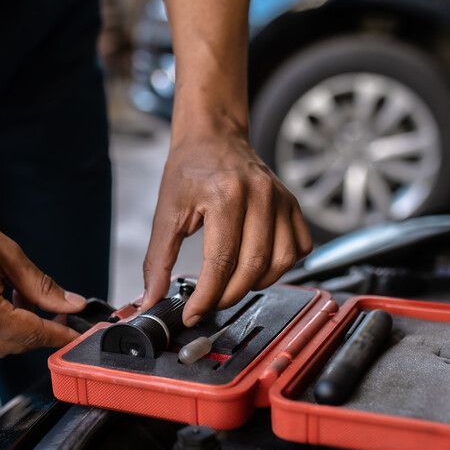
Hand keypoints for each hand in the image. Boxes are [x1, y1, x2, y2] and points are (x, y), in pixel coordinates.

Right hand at [0, 197, 85, 356]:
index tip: (79, 333)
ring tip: (20, 298)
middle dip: (39, 331)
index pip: (33, 334)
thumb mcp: (8, 255)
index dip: (59, 335)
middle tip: (55, 310)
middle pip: (15, 346)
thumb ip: (42, 287)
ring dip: (14, 330)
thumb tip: (72, 305)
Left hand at [142, 129, 312, 324]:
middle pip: (253, 266)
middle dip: (228, 295)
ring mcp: (281, 199)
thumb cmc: (189, 169)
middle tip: (209, 303)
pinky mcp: (293, 204)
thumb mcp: (165, 212)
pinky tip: (258, 266)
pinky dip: (281, 267)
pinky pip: (299, 249)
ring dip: (256, 284)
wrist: (213, 135)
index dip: (207, 296)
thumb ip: (157, 260)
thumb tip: (150, 299)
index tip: (193, 313)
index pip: (221, 262)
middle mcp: (260, 195)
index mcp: (225, 195)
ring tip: (232, 284)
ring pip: (281, 262)